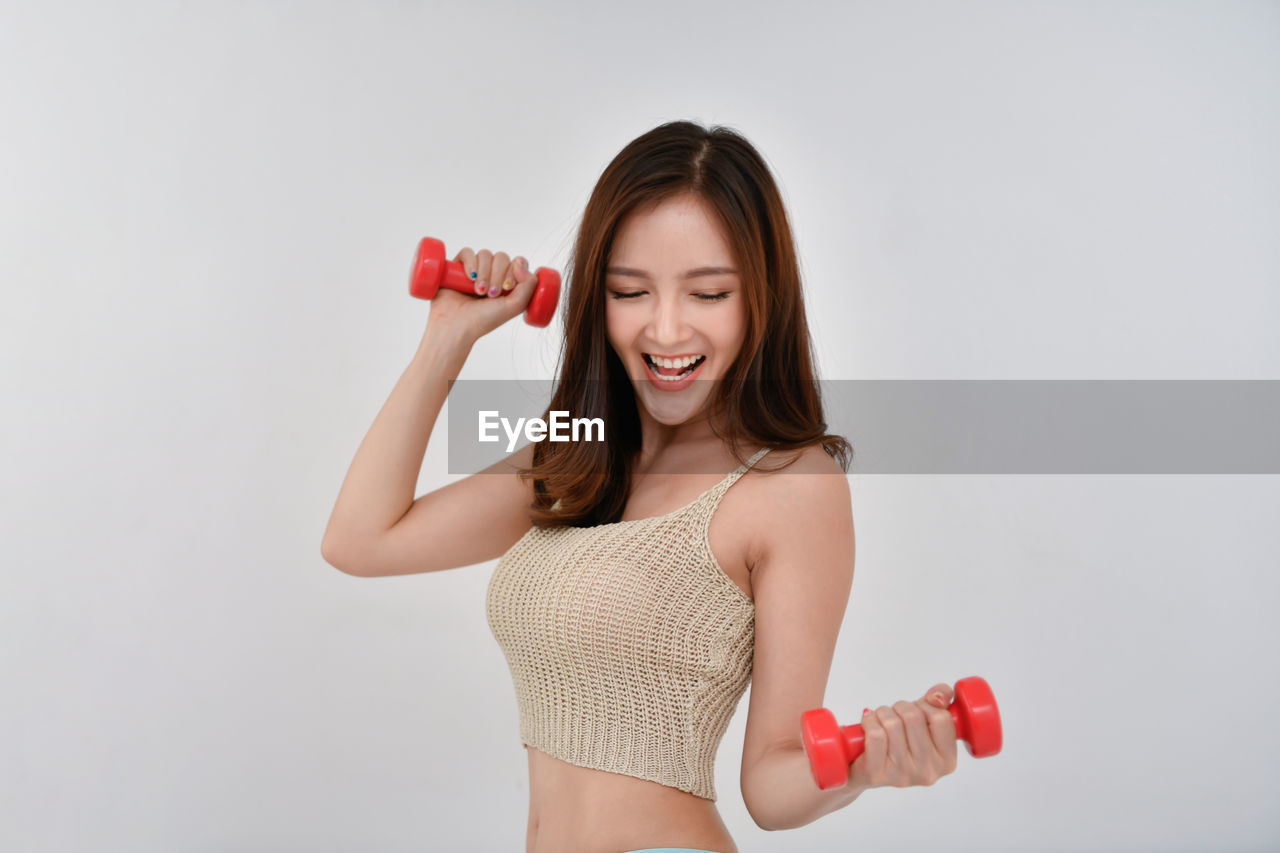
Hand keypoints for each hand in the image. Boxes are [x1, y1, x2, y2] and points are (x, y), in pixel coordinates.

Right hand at [423, 246, 539, 343]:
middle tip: (491, 294)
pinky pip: (467, 252)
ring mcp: (476, 270)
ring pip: (485, 254)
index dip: (514, 271)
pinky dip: (470, 263)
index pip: (518, 263)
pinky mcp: (458, 266)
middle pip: (502, 257)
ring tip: (478, 291)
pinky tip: (470, 277)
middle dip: (497, 275)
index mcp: (508, 283)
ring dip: (484, 273)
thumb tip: (520, 262)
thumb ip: (529, 284)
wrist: (456, 325)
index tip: (507, 288)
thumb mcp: (515, 306)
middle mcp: (493, 275)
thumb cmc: (484, 320)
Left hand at [845, 682, 958, 790]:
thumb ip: (939, 702)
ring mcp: (903, 775)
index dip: (925, 706)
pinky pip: (875, 734)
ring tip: (880, 721)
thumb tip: (939, 695)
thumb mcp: (924, 720)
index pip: (942, 718)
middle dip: (899, 707)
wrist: (864, 767)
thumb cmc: (899, 741)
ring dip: (882, 713)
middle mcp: (928, 772)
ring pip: (892, 724)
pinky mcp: (877, 774)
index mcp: (947, 761)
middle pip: (913, 717)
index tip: (917, 711)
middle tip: (894, 715)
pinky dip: (868, 722)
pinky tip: (868, 728)